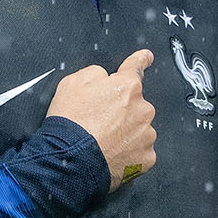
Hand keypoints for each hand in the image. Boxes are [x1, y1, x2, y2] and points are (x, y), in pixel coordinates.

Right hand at [47, 50, 156, 190]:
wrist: (70, 160)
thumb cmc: (70, 123)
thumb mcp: (72, 83)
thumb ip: (95, 74)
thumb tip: (105, 78)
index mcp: (127, 87)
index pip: (136, 67)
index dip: (141, 60)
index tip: (148, 57)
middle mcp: (143, 109)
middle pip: (135, 105)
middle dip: (121, 111)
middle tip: (99, 123)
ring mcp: (146, 134)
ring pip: (139, 129)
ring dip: (126, 133)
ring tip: (103, 142)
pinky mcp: (147, 157)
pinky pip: (140, 151)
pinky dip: (129, 153)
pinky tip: (112, 154)